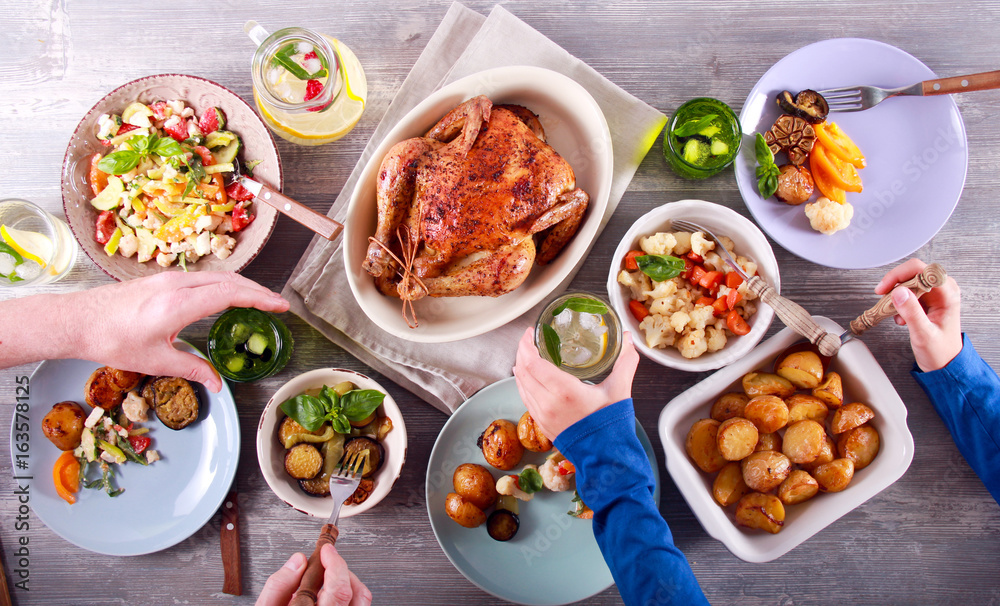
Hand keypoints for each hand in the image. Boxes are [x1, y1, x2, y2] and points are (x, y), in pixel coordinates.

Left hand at [63, 271, 288, 390]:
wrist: (76, 321)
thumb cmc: (112, 340)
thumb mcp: (155, 360)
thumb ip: (192, 369)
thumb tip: (217, 385)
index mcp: (178, 304)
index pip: (230, 294)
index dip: (260, 298)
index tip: (279, 306)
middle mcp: (176, 286)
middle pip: (229, 280)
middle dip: (257, 290)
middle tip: (277, 303)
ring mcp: (167, 279)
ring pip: (215, 276)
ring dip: (240, 285)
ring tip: (258, 299)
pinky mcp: (160, 280)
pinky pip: (201, 277)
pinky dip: (223, 284)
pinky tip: (226, 295)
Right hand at [256, 544, 371, 605]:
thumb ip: (279, 587)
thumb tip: (296, 562)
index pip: (338, 588)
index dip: (335, 563)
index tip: (327, 550)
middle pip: (357, 594)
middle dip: (343, 570)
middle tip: (327, 561)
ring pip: (360, 603)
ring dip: (348, 584)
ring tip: (327, 578)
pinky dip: (346, 599)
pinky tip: (327, 597)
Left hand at [512, 327, 639, 439]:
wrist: (605, 457)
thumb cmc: (611, 426)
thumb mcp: (619, 390)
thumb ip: (625, 362)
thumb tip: (627, 340)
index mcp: (564, 391)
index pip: (533, 363)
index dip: (527, 345)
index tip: (529, 333)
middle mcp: (548, 403)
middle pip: (523, 371)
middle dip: (522, 352)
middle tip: (527, 340)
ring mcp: (542, 415)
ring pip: (521, 385)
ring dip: (521, 367)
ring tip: (525, 354)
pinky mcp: (542, 424)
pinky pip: (525, 398)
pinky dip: (523, 384)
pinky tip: (525, 377)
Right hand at [875, 258, 961, 371]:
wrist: (944, 364)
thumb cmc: (940, 352)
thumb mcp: (924, 334)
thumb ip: (912, 312)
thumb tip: (899, 292)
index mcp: (948, 295)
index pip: (922, 270)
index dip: (900, 275)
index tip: (885, 288)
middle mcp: (943, 291)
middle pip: (913, 273)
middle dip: (895, 285)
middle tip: (883, 298)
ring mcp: (935, 295)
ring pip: (908, 282)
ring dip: (896, 296)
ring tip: (896, 313)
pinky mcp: (927, 301)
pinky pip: (907, 292)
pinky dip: (898, 302)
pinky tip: (900, 317)